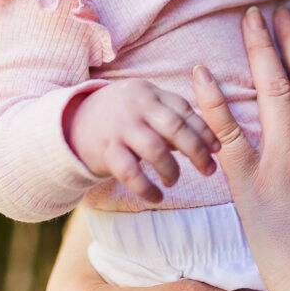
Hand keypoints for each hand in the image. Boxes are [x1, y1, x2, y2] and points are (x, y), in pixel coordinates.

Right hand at [67, 79, 221, 203]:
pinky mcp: (105, 151)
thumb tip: (208, 140)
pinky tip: (157, 197)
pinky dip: (147, 189)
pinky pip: (131, 173)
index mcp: (150, 93)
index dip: (205, 131)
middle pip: (175, 127)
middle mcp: (136, 107)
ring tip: (174, 180)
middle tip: (209, 170)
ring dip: (171, 169)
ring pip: (155, 150)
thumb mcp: (144, 105)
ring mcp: (120, 128)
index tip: (218, 149)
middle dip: (197, 151)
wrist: (71, 122)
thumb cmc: (121, 116)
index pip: (184, 110)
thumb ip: (172, 117)